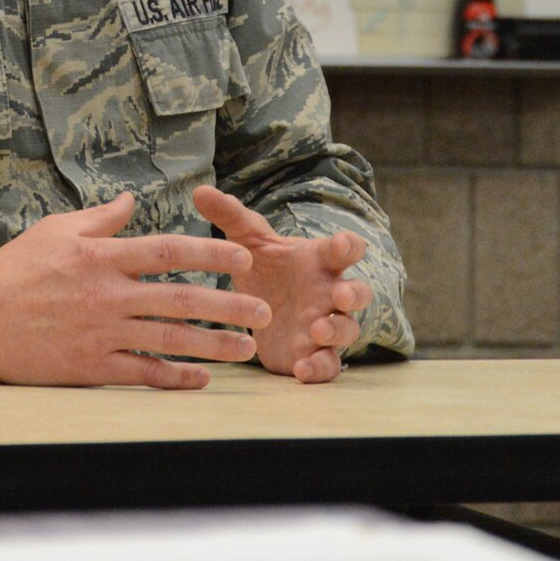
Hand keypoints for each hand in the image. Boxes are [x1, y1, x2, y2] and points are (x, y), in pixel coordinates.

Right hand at [0, 191, 270, 387]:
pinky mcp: (90, 365)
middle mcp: (107, 294)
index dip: (210, 252)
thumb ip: (99, 218)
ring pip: (170, 340)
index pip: (168, 251)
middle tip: (263, 311)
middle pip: (181, 299)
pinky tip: (201, 378)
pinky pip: (142, 373)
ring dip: (214, 345)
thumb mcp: (55, 230)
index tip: (244, 256)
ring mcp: (101, 333)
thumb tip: (132, 199)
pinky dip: (175, 377)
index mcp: (101, 256)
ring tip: (247, 348)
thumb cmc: (14, 269)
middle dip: (229, 305)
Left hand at [192, 184, 370, 384]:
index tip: (343, 245)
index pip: (346, 250)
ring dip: (338, 331)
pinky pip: (329, 366)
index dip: (349, 246)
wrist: (261, 310)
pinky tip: (303, 370)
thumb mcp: (247, 241)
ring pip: (348, 330)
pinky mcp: (315, 356)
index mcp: (319, 262)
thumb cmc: (265, 268)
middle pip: (358, 292)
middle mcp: (330, 293)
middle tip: (339, 294)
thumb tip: (200, 190)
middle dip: (354, 293)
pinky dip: (320, 369)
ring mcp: (326, 326)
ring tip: (318, 330)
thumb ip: (230, 216)